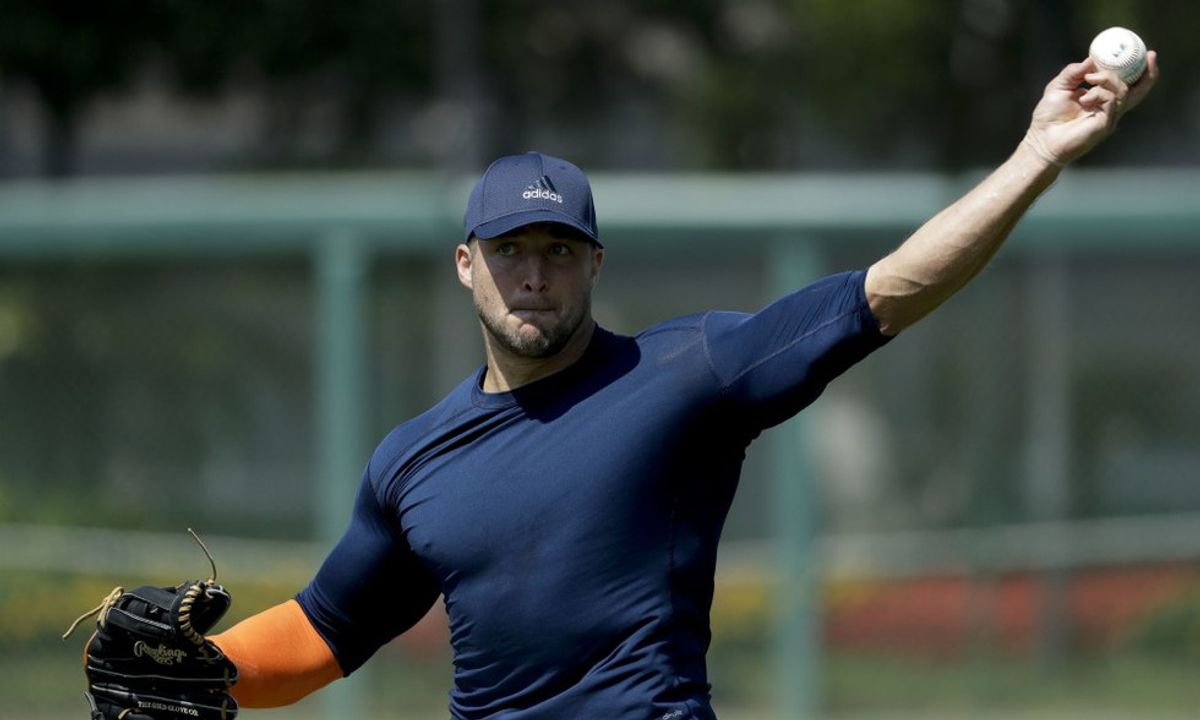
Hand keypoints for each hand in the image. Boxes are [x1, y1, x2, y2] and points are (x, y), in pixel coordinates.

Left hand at [1023, 51, 1158, 166]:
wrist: (1041, 139)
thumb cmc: (1049, 117)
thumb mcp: (1059, 86)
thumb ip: (1073, 72)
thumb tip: (1091, 60)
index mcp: (1102, 99)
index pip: (1126, 83)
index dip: (1137, 69)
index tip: (1144, 53)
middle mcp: (1110, 108)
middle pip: (1138, 90)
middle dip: (1148, 72)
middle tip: (1151, 55)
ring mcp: (1109, 116)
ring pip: (1123, 91)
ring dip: (1107, 79)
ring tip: (1089, 79)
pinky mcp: (1105, 124)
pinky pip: (1112, 101)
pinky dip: (1099, 94)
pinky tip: (1083, 98)